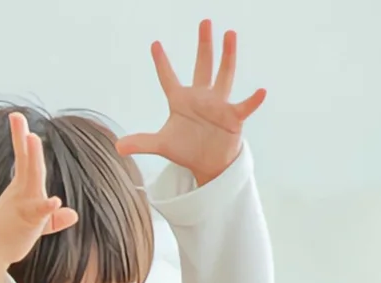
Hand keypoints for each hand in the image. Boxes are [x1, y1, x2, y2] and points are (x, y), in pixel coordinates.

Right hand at [0, 112, 78, 282]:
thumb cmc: (8, 237)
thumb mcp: (35, 225)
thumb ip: (53, 218)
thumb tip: (73, 214)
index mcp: (21, 188)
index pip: (22, 158)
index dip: (20, 137)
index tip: (16, 116)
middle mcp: (21, 192)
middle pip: (26, 162)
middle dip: (23, 140)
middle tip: (19, 119)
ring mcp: (23, 205)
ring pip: (32, 179)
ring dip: (33, 160)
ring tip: (33, 140)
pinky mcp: (29, 222)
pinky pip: (39, 213)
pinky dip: (47, 207)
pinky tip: (55, 202)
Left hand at [116, 20, 266, 187]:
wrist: (208, 163)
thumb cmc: (186, 148)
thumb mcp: (161, 145)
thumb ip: (141, 142)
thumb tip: (118, 146)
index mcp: (181, 100)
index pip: (168, 78)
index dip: (161, 63)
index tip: (154, 44)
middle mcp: (201, 96)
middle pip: (202, 65)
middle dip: (204, 44)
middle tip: (205, 21)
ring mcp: (218, 104)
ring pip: (224, 75)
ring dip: (227, 56)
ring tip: (230, 34)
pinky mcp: (233, 117)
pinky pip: (245, 106)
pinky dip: (253, 100)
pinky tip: (262, 91)